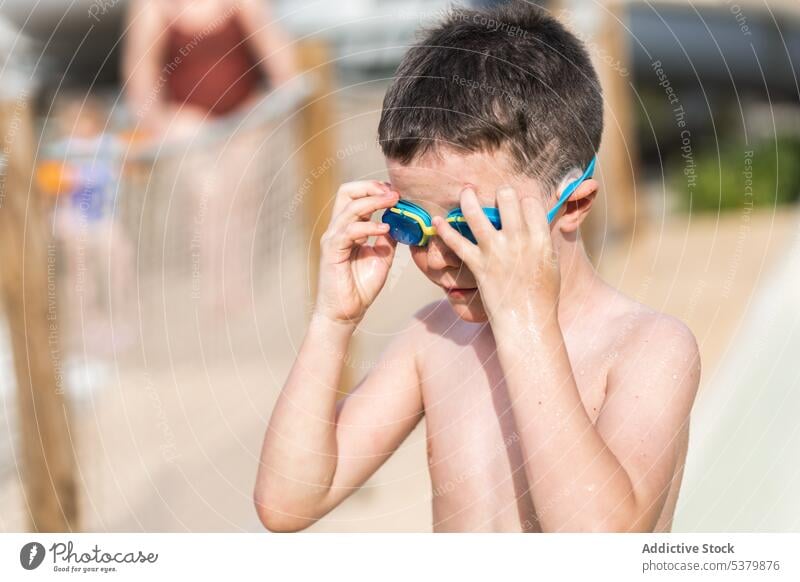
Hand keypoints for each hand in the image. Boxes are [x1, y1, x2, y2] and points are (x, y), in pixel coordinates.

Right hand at [314, 181, 398, 324]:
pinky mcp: (332, 251)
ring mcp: (333, 238)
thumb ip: (388, 238)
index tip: (396, 194)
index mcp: (348, 228)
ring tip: (394, 202)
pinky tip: (384, 229)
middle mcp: (338, 229)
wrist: (346, 313)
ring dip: (374, 202)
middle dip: (371, 187)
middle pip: (346, 192)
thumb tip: (401, 221)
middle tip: (393, 192)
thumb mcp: (382, 257)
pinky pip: (349, 231)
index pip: (355, 196)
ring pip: (349, 208)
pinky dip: (368, 227)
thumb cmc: (360, 287)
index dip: (375, 190)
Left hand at [433, 186, 560, 323]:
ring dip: (468, 198)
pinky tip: (437, 220)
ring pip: (476, 214)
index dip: (523, 199)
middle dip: (501, 191)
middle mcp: (518, 241)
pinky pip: (457, 243)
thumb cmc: (543, 295)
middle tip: (496, 194)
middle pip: (507, 197)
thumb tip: (537, 220)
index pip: (530, 202)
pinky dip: (444, 230)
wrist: (527, 322)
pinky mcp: (478, 265)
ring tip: (465, 191)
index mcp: (540, 239)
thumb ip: (543, 239)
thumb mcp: (552, 262)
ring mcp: (495, 252)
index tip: (519, 202)